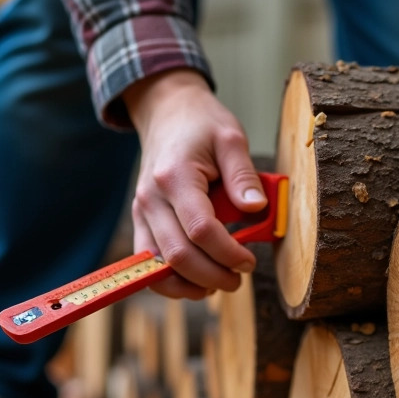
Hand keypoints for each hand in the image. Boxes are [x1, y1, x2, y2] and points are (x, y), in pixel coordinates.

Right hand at [125, 69, 265, 299]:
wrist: (166, 112)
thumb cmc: (201, 123)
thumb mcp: (231, 138)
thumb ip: (243, 175)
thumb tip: (257, 209)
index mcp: (175, 177)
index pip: (200, 230)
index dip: (228, 253)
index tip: (249, 260)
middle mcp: (151, 199)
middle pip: (177, 256)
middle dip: (212, 276)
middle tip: (239, 278)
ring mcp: (141, 212)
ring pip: (156, 267)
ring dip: (188, 284)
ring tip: (219, 282)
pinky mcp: (141, 220)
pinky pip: (149, 262)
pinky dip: (171, 278)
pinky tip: (198, 278)